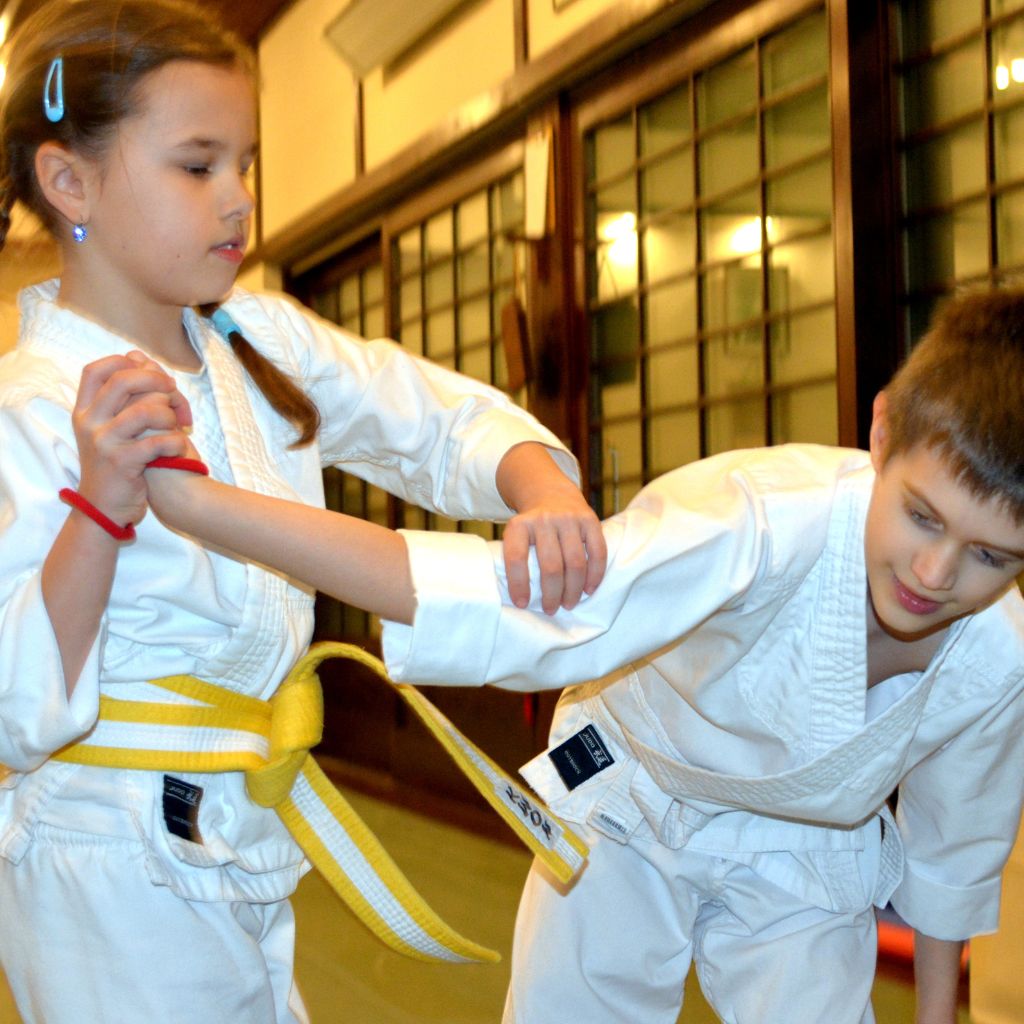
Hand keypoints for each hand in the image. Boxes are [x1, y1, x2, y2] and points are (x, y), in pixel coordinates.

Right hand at [72, 351, 193, 526]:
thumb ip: (123, 398)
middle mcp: (89, 422)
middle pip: (124, 380)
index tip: (151, 371)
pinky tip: (179, 447)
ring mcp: (104, 442)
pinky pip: (159, 441)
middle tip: (174, 392)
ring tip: (178, 426)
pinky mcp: (123, 463)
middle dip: (158, 381)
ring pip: (146, 409)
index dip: (125, 362)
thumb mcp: (110, 429)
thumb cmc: (118, 464)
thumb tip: (141, 358)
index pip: (96, 370)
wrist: (105, 509)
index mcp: (84, 410)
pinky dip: (176, 441)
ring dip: (170, 414)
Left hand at [502, 489, 606, 614]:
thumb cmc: (532, 526)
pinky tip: (589, 590)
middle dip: (551, 594)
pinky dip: (595, 575)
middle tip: (551, 609)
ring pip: (575, 563)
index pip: (517, 558)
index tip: (522, 604)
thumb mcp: (516, 533)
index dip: (519, 584)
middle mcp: (544, 520)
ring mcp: (569, 518)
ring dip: (573, 589)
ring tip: (569, 604)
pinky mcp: (590, 519)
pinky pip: (597, 552)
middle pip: (551, 566)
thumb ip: (518, 557)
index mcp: (519, 525)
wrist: (550, 492)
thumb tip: (522, 598)